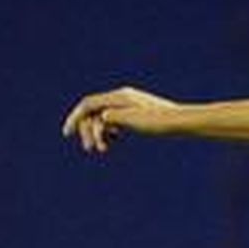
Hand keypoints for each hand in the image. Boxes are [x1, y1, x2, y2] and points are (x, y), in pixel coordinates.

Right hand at [61, 86, 180, 153]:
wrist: (181, 121)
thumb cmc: (160, 122)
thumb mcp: (135, 121)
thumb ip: (114, 118)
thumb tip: (100, 119)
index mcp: (119, 97)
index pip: (89, 104)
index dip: (75, 119)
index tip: (67, 135)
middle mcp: (122, 97)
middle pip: (94, 111)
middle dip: (89, 130)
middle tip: (91, 150)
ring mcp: (128, 104)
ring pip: (104, 117)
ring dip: (99, 133)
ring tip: (103, 150)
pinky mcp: (135, 112)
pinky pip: (114, 120)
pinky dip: (109, 131)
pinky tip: (112, 141)